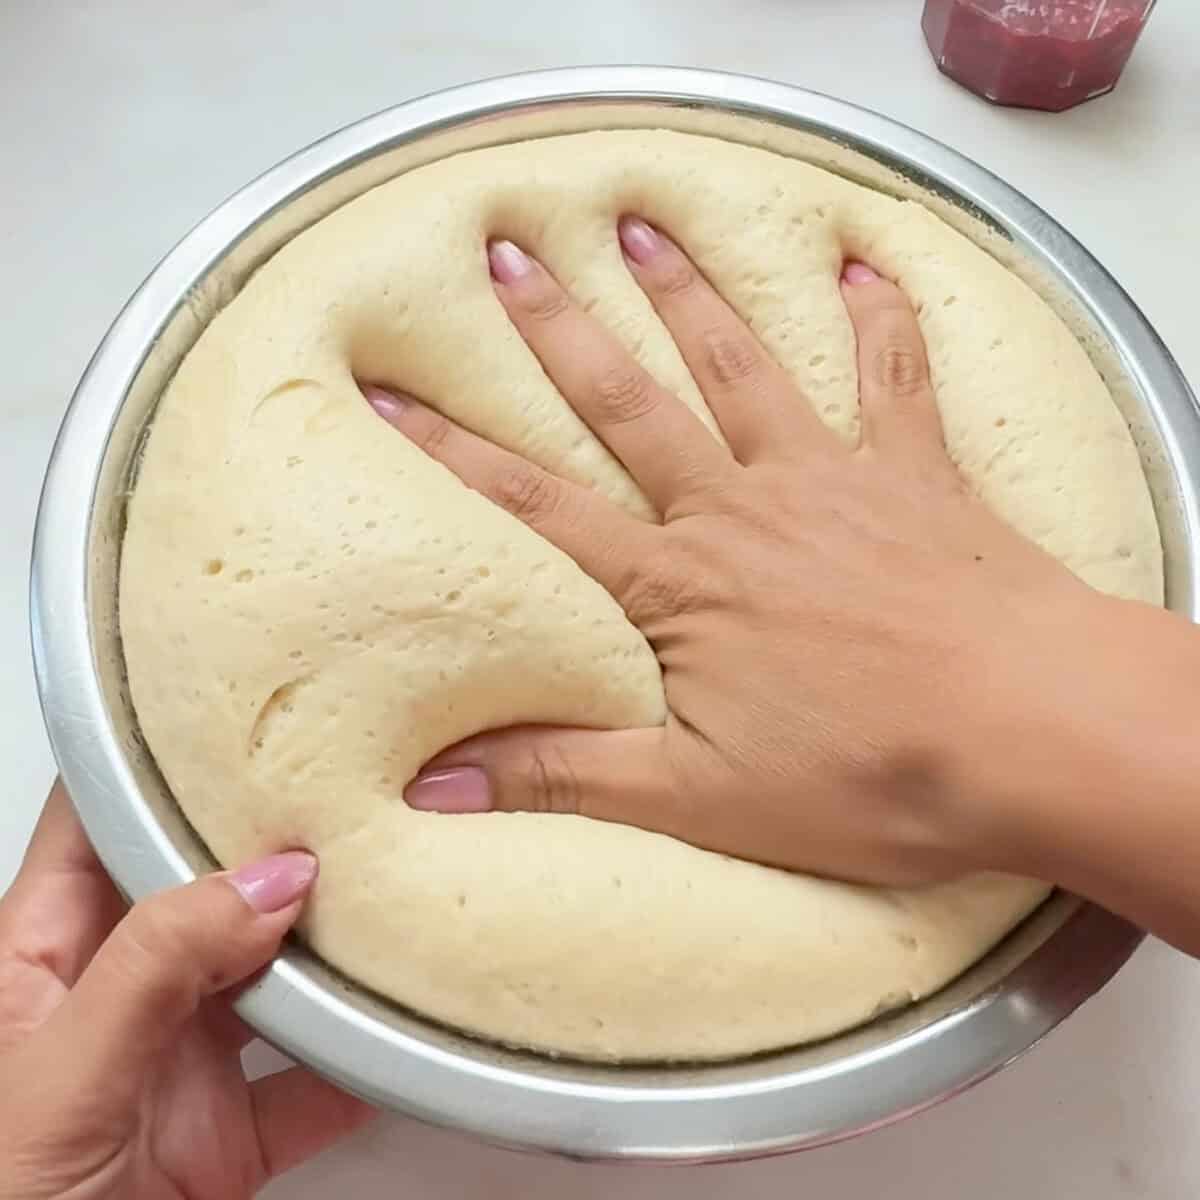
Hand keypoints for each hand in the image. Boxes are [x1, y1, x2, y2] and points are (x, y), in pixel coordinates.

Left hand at [0, 783, 371, 1199]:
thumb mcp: (60, 1076)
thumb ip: (159, 966)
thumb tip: (271, 874)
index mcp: (43, 952)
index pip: (98, 820)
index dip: (155, 755)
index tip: (236, 707)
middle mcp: (119, 991)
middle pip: (209, 884)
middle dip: (275, 839)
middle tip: (357, 785)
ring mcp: (180, 1059)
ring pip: (274, 972)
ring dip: (335, 945)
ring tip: (400, 886)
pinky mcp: (230, 1132)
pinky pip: (316, 1076)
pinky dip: (366, 1057)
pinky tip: (408, 1021)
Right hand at [363, 218, 1107, 886]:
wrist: (1031, 731)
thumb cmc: (871, 773)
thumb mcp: (698, 797)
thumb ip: (564, 775)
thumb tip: (434, 785)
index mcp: (678, 585)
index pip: (539, 506)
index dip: (456, 452)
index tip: (395, 394)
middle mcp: (740, 510)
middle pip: (629, 403)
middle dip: (559, 328)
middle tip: (507, 254)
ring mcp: (828, 478)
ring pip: (738, 365)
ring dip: (685, 293)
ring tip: (637, 224)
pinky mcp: (913, 473)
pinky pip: (892, 375)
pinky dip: (877, 318)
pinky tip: (861, 266)